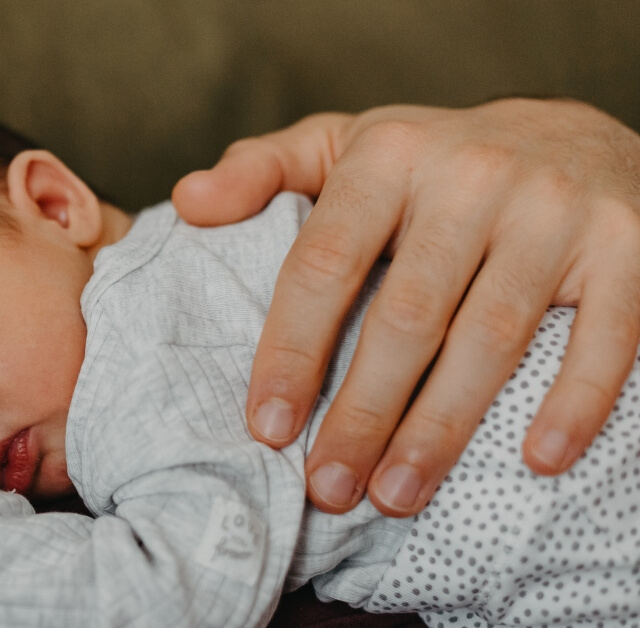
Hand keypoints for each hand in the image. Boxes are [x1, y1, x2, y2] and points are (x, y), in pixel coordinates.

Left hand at [172, 98, 639, 516]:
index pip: (322, 266)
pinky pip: (603, 337)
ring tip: (396, 497)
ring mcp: (554, 213)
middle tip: (327, 488)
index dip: (291, 353)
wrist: (573, 134)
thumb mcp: (346, 146)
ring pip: (490, 340)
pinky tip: (536, 461)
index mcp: (388, 158)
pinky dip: (572, 403)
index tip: (268, 429)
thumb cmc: (434, 162)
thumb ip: (264, 171)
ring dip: (440, 431)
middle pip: (404, 319)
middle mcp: (472, 177)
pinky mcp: (627, 249)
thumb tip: (187, 204)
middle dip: (360, 416)